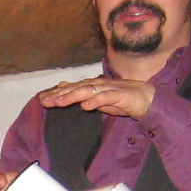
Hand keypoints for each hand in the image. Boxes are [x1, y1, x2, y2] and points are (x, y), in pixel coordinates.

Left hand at [40, 75, 155, 118]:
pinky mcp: (120, 96)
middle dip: (58, 94)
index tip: (41, 98)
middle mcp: (99, 85)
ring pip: (87, 91)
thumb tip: (71, 96)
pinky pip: (106, 98)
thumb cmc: (124, 100)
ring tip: (58, 102)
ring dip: (71, 96)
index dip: (56, 93)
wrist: (148, 99)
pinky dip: (95, 101)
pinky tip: (85, 106)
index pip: (72, 88)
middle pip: (75, 88)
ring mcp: (109, 89)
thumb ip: (87, 98)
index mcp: (93, 86)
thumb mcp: (101, 101)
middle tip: (43, 100)